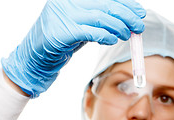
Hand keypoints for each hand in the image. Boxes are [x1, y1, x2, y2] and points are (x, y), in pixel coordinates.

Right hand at [2, 0, 145, 97]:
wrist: (35, 59)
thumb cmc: (60, 41)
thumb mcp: (80, 24)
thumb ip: (98, 18)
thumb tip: (126, 17)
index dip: (124, 3)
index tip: (138, 11)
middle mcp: (65, 2)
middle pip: (104, 4)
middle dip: (125, 15)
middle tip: (138, 25)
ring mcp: (61, 16)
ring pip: (100, 17)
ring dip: (118, 27)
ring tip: (127, 35)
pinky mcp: (61, 32)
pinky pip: (90, 32)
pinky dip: (104, 36)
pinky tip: (112, 40)